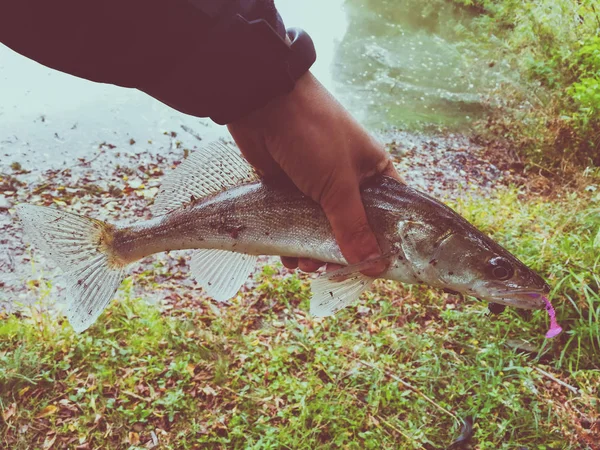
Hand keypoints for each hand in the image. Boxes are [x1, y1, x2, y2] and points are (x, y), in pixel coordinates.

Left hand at [227, 72, 400, 275]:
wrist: (261, 103)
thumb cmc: (313, 134)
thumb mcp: (338, 183)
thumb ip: (353, 226)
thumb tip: (373, 266)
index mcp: (374, 172)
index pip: (391, 214)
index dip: (387, 242)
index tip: (379, 269)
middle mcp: (349, 181)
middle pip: (353, 228)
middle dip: (342, 252)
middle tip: (330, 271)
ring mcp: (318, 187)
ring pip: (322, 230)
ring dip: (314, 252)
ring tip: (304, 264)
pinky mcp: (289, 191)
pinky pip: (296, 224)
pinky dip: (293, 242)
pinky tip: (288, 257)